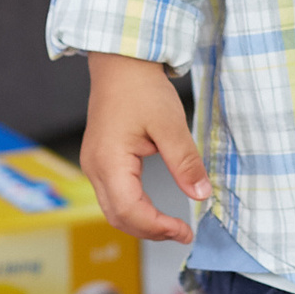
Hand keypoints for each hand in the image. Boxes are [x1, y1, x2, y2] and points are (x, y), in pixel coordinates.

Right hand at [81, 54, 210, 242]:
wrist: (121, 62)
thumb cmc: (141, 88)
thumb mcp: (170, 124)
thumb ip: (185, 163)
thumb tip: (201, 194)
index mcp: (108, 161)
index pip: (130, 211)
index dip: (158, 227)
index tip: (185, 231)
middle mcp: (94, 167)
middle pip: (118, 217)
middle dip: (150, 231)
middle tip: (181, 231)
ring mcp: (93, 164)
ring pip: (113, 210)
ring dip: (141, 222)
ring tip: (171, 224)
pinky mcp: (99, 159)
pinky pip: (112, 195)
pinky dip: (133, 209)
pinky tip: (153, 208)